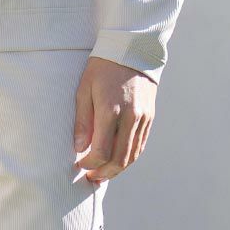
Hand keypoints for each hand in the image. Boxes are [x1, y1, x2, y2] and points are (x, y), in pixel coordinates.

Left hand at [73, 56, 157, 184]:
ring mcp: (143, 118)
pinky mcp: (150, 117)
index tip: (80, 165)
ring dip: (118, 169)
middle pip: (120, 159)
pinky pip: (141, 145)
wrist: (132, 51)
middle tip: (92, 178)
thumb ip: (83, 121)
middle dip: (104, 173)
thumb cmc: (102, 68)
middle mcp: (131, 116)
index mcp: (111, 109)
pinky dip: (129, 158)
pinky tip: (118, 161)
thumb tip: (80, 148)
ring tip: (103, 174)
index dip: (90, 163)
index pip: (102, 150)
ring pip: (133, 155)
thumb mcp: (84, 89)